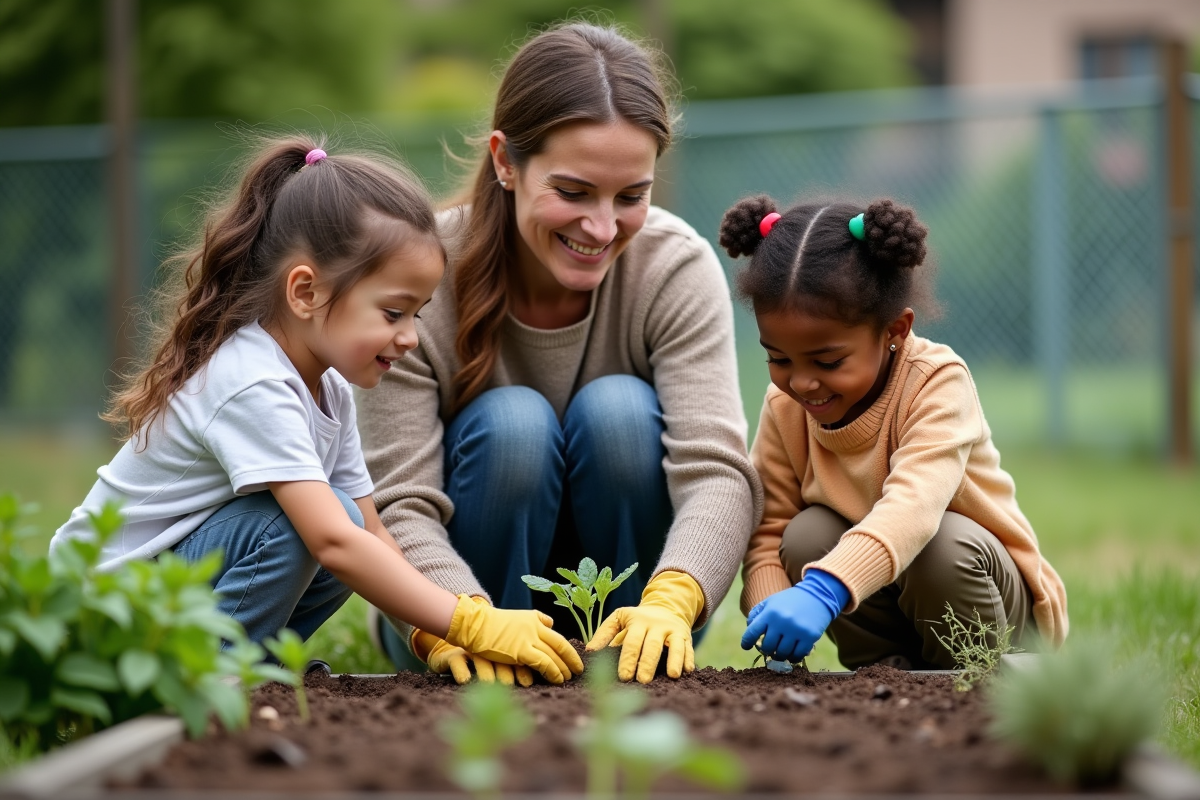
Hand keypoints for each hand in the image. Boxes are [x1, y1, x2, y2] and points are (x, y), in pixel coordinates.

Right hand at [415, 630, 534, 686]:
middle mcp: (486, 648)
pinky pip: (457, 662)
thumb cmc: (480, 653)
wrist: (450, 642)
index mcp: (500, 646)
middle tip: (509, 684)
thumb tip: (533, 681)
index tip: (528, 683)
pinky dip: (461, 671)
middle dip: (506, 672)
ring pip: (480, 660)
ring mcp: (469, 651)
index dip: (522, 669)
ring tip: (489, 683)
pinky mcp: (452, 656)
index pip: (515, 656)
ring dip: (485, 672)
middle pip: (499, 658)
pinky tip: (465, 680)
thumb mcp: (497, 654)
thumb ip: (516, 661)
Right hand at [443, 594, 584, 684]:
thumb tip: (551, 623)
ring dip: (563, 669)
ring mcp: (528, 639)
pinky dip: (552, 672)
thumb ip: (536, 619)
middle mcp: (535, 628)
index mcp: (535, 620)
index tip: (577, 661)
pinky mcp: (520, 650)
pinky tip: (557, 679)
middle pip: (559, 647)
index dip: (570, 651)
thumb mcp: (518, 616)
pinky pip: (543, 663)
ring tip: (568, 679)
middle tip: (577, 673)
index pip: (558, 638)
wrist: (474, 624)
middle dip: (570, 661)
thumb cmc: (492, 624)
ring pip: (553, 656)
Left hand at [586, 571, 703, 683]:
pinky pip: (688, 647)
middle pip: (652, 645)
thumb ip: (604, 633)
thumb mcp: (619, 619)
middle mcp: (656, 624)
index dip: (628, 659)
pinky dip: (689, 658)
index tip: (623, 677)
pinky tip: (688, 670)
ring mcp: (672, 629)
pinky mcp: (686, 635)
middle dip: (647, 663)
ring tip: (672, 675)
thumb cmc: (637, 620)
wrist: (666, 606)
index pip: (631, 641)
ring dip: (674, 660)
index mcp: (637, 621)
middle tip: (642, 681)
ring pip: (674, 645)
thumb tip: (589, 651)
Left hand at [741, 569, 849, 662]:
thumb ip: (757, 614)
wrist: (817, 595)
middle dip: (767, 650)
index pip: (752, 633)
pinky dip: (793, 657)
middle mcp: (782, 622)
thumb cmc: (790, 600)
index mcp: (770, 612)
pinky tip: (792, 653)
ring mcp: (796, 630)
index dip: (746, 642)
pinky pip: (797, 655)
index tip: (746, 646)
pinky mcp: (809, 637)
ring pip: (782, 654)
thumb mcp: (771, 602)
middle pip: (768, 647)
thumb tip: (748, 630)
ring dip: (780, 655)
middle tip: (770, 648)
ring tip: (781, 651)